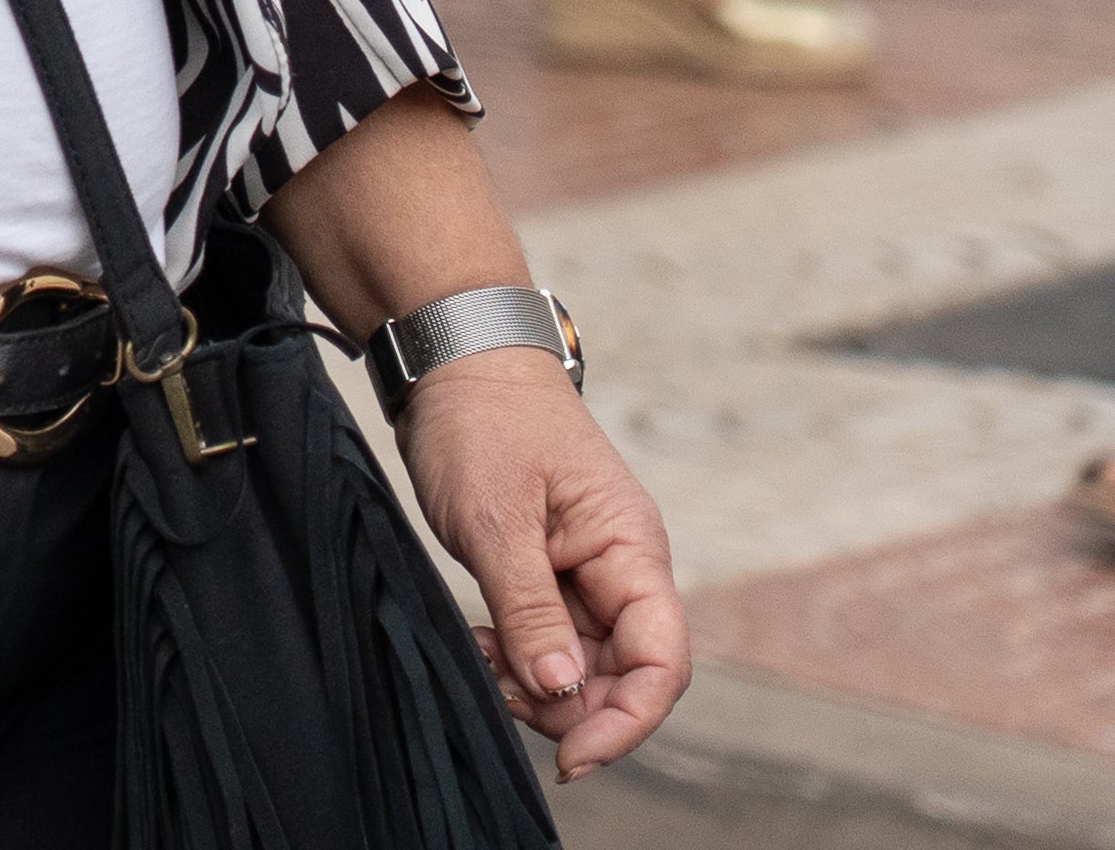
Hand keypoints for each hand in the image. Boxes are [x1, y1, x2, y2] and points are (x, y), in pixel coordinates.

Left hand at [396, 352, 689, 779]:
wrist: (452, 359)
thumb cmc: (482, 420)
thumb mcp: (497, 519)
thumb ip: (530, 608)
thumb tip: (562, 692)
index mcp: (632, 550)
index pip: (662, 659)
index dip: (629, 718)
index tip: (574, 755)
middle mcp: (620, 568)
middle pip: (623, 673)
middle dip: (570, 706)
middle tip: (499, 693)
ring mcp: (584, 571)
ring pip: (582, 664)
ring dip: (537, 685)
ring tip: (481, 662)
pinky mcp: (547, 570)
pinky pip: (548, 638)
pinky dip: (517, 657)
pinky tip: (480, 646)